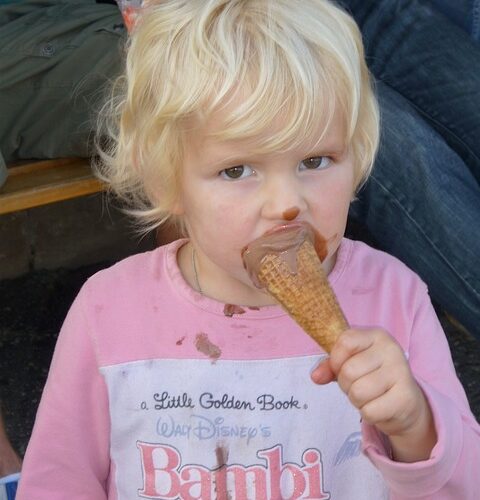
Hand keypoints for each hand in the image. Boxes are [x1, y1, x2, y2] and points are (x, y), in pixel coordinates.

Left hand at [311, 328, 436, 461]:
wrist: (406, 402)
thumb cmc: (372, 376)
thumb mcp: (350, 362)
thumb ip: (330, 365)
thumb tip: (316, 376)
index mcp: (377, 335)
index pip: (345, 341)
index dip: (335, 359)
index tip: (340, 366)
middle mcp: (391, 350)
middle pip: (348, 371)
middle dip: (346, 384)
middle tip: (359, 384)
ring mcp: (401, 373)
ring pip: (358, 393)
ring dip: (356, 400)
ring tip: (369, 395)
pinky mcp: (406, 398)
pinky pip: (369, 411)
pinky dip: (368, 413)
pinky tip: (380, 405)